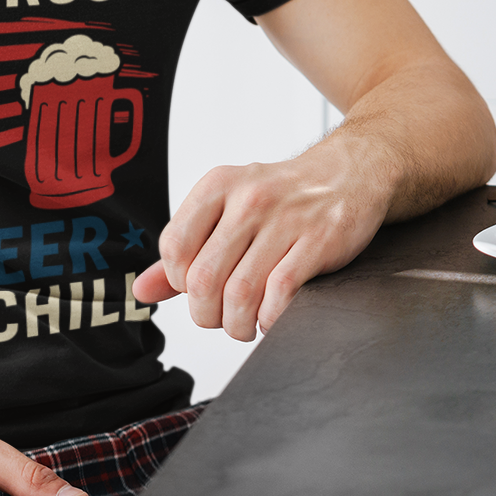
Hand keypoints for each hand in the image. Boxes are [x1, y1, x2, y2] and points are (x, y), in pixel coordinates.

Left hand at [132, 146, 388, 340]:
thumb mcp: (228, 208)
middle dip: (207, 314)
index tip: (198, 289)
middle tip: (221, 317)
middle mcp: (249, 198)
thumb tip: (143, 289)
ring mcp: (286, 218)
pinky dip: (271, 318)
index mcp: (218, 186)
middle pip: (203, 278)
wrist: (352, 171)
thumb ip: (186, 250)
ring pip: (240, 293)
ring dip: (238, 324)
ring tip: (246, 324)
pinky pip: (281, 294)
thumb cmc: (285, 196)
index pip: (173, 247)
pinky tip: (273, 317)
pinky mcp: (319, 240)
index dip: (180, 282)